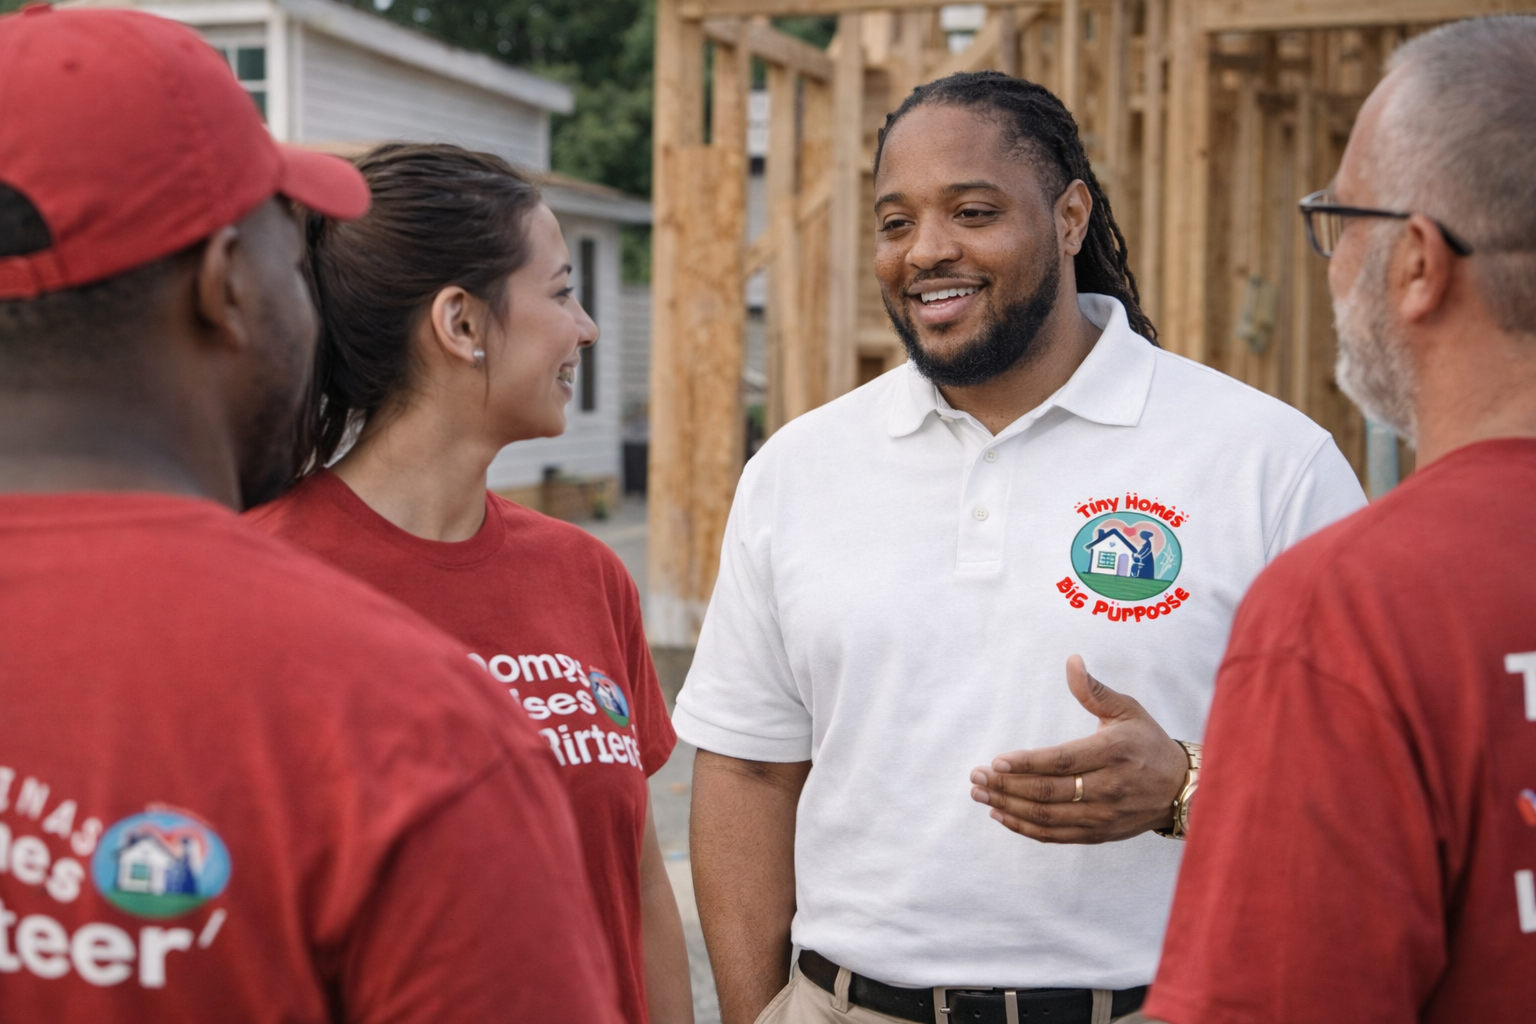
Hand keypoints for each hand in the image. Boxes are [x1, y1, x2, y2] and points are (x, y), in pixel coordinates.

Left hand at [969, 655, 1187, 843]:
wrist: (1181, 790)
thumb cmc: (1148, 742)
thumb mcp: (1128, 711)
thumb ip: (1094, 690)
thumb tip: (1071, 661)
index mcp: (1112, 753)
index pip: (1061, 762)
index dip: (1026, 763)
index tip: (995, 761)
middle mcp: (1108, 788)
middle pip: (1048, 792)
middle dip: (1006, 785)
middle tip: (975, 777)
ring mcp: (1103, 816)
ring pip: (1047, 817)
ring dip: (1008, 807)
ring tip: (979, 793)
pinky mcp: (1099, 834)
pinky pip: (1055, 835)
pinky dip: (1024, 827)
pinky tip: (1000, 813)